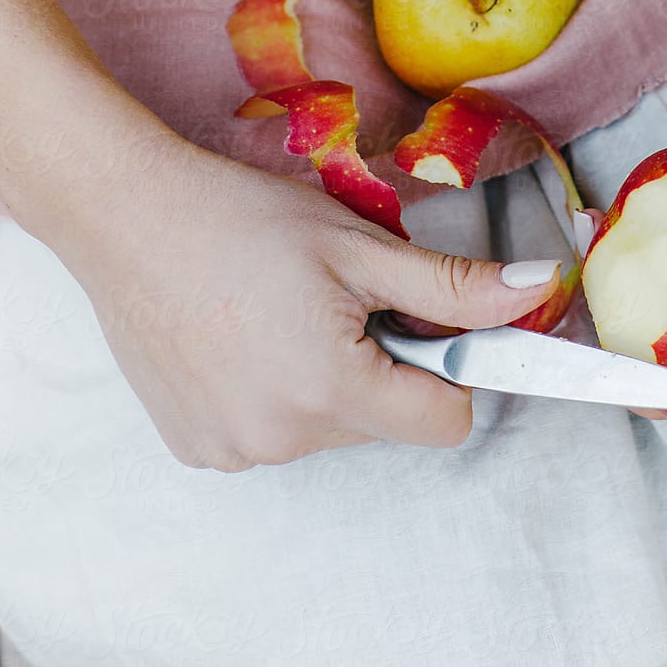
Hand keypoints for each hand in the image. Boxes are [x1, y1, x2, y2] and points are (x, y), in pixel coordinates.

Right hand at [59, 131, 562, 471]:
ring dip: (323, 379)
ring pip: (329, 428)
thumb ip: (454, 286)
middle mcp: (281, 440)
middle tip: (329, 297)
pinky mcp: (197, 449)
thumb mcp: (360, 245)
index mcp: (332, 390)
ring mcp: (233, 452)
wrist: (125, 215)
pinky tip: (237, 336)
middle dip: (379, 365)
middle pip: (385, 422)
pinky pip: (271, 433)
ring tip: (275, 311)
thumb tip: (541, 291)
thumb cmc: (242, 218)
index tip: (418, 319)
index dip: (449, 368)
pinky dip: (271, 392)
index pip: (446, 422)